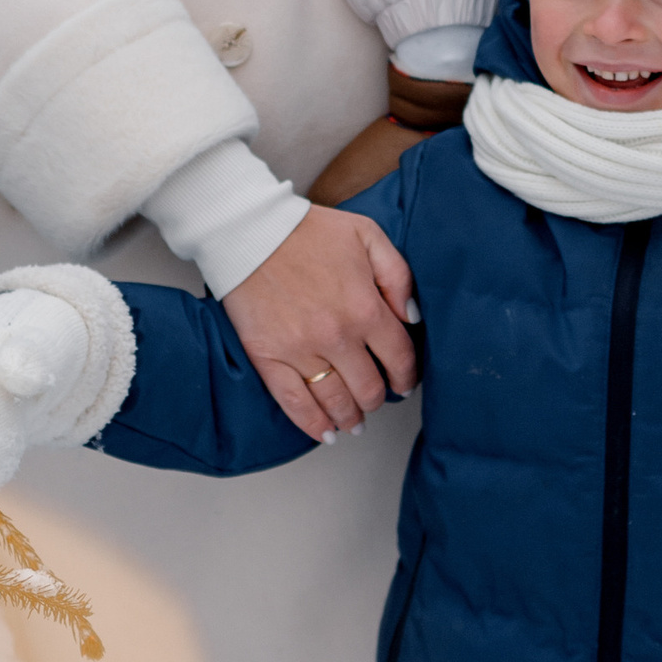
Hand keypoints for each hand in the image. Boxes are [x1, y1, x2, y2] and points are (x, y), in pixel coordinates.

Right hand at [222, 203, 418, 441]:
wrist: (249, 230)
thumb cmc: (307, 230)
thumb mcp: (367, 236)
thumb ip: (398, 276)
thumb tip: (411, 317)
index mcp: (366, 308)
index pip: (399, 358)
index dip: (406, 375)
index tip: (404, 381)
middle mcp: (337, 336)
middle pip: (370, 388)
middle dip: (378, 398)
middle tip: (376, 397)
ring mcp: (301, 350)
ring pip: (337, 402)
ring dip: (352, 417)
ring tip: (354, 420)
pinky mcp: (269, 358)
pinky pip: (295, 403)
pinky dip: (313, 424)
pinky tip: (325, 431)